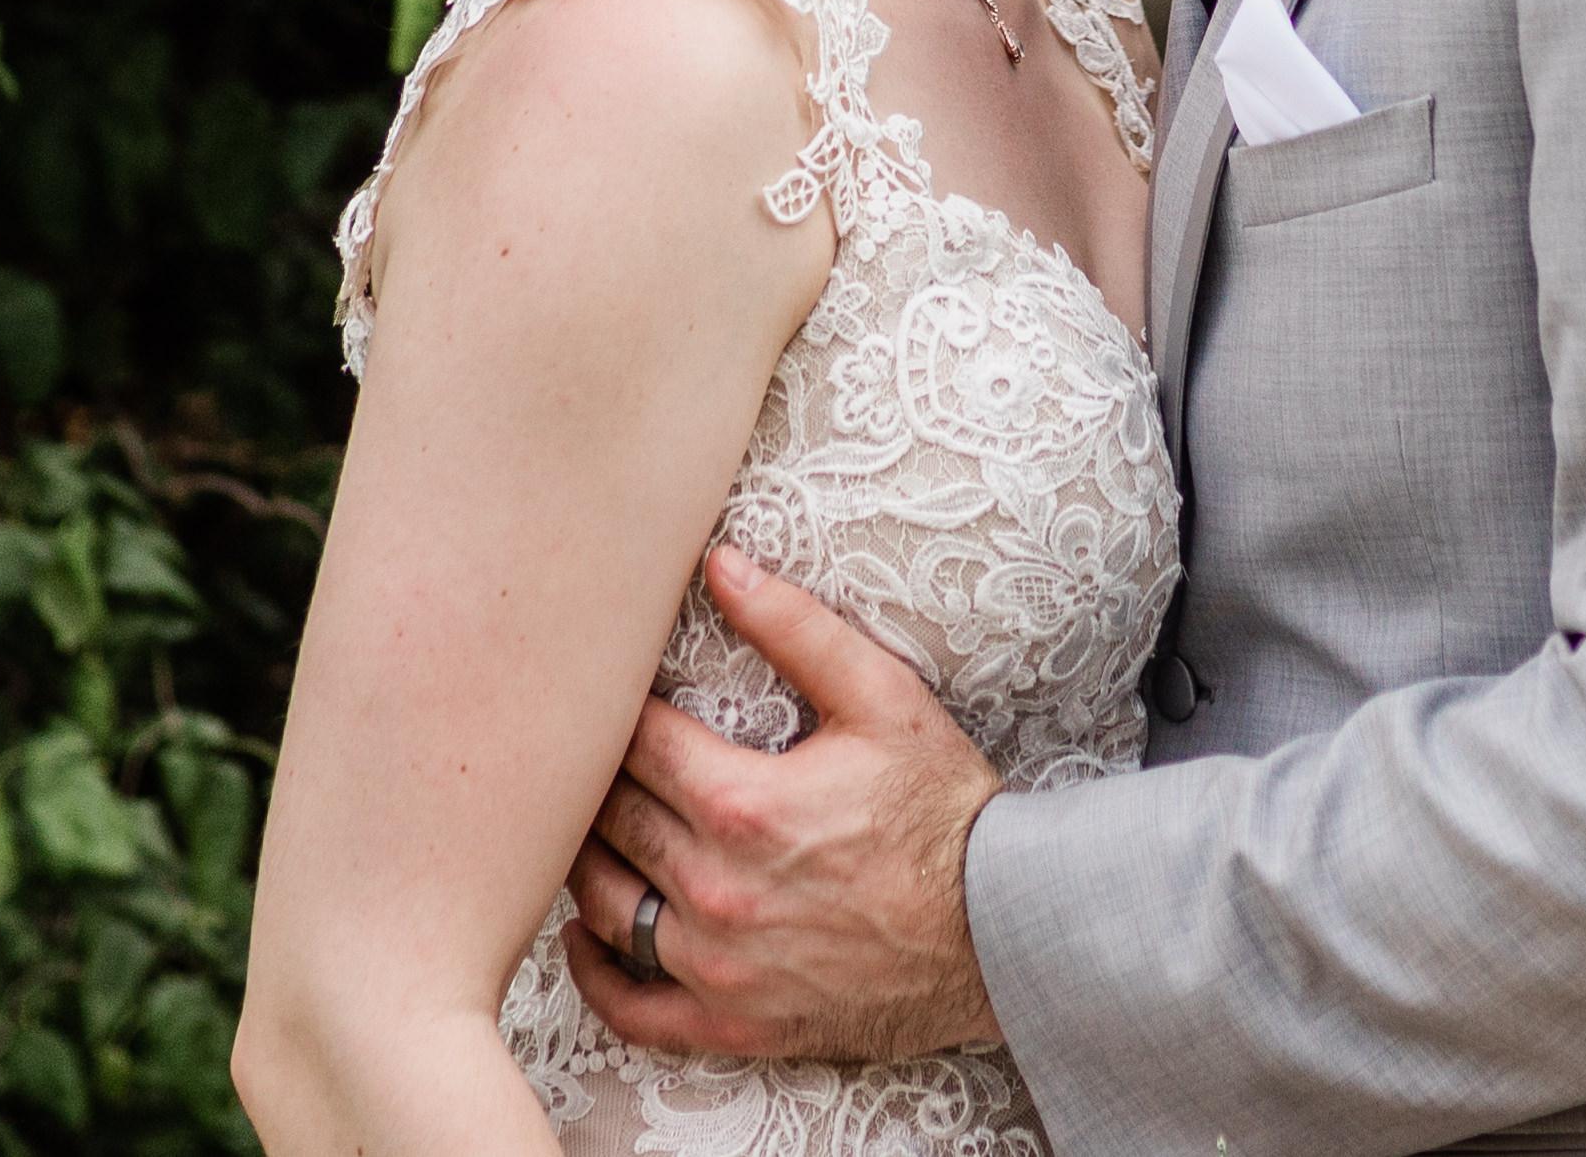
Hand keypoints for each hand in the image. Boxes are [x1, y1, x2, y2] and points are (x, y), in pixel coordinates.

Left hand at [561, 546, 1007, 1065]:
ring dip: (585, 862)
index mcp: (743, 804)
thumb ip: (796, 627)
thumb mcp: (884, 699)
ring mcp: (718, 965)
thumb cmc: (942, 811)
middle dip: (594, 780)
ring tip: (589, 828)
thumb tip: (718, 564)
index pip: (631, 744)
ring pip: (602, 906)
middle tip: (588, 753)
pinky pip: (631, 1009)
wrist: (1000, 933)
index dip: (614, 712)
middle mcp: (715, 889)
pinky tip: (585, 937)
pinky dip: (596, 974)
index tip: (611, 694)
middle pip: (606, 821)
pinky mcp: (731, 1021)